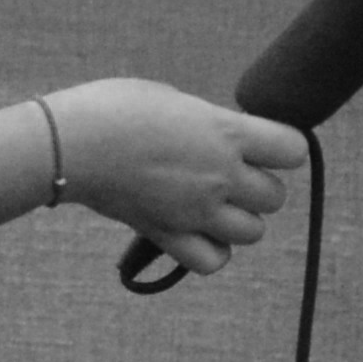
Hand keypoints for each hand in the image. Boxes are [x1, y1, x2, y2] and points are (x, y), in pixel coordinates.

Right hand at [43, 78, 302, 279]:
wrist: (69, 143)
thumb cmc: (114, 108)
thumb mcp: (174, 101)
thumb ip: (209, 124)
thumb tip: (225, 139)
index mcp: (225, 132)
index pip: (293, 150)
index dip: (281, 147)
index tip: (261, 144)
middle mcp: (220, 175)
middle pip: (275, 197)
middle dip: (257, 186)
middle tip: (228, 174)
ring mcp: (195, 210)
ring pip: (252, 233)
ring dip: (238, 220)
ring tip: (212, 204)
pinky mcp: (168, 235)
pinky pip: (213, 261)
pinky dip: (213, 251)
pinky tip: (197, 231)